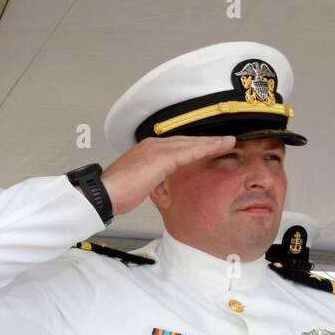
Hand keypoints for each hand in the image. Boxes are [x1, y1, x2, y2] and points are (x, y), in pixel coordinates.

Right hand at [99, 135, 236, 214]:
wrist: (105, 193)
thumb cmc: (117, 192)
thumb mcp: (140, 185)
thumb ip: (153, 181)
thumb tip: (161, 188)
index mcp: (147, 150)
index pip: (177, 146)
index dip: (194, 146)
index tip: (208, 147)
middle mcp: (152, 145)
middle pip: (186, 141)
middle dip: (206, 141)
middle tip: (225, 141)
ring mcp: (157, 149)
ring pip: (191, 143)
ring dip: (211, 142)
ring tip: (228, 142)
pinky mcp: (162, 157)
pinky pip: (190, 151)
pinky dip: (207, 148)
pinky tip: (220, 146)